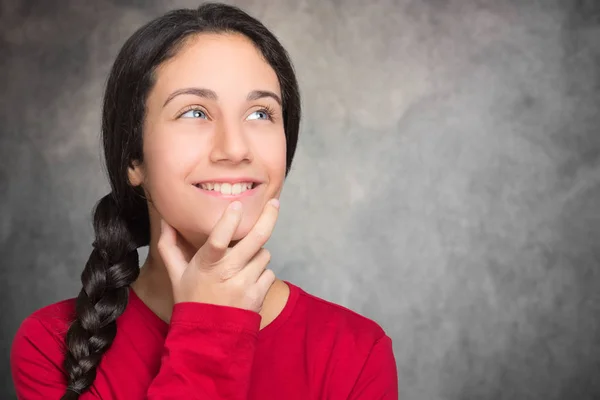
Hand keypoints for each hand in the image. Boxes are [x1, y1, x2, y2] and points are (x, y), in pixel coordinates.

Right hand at [158, 199, 279, 312]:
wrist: (208, 336)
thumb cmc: (192, 298)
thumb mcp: (176, 273)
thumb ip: (168, 245)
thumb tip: (166, 220)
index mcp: (206, 265)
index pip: (218, 240)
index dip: (229, 221)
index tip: (237, 204)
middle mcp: (227, 273)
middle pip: (255, 239)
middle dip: (268, 218)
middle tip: (274, 202)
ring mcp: (245, 285)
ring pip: (264, 254)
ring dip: (257, 254)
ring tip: (242, 265)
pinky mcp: (258, 296)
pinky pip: (269, 273)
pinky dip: (262, 273)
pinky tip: (248, 280)